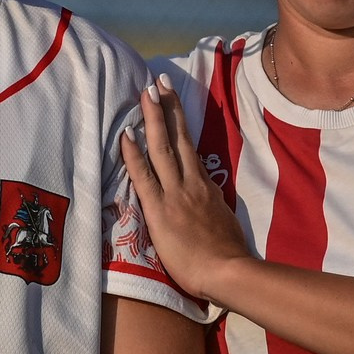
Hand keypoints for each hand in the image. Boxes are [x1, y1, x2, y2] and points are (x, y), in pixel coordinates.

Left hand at [120, 76, 254, 302]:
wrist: (228, 272)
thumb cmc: (227, 256)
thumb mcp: (224, 223)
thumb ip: (214, 206)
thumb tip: (209, 197)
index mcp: (206, 188)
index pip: (191, 150)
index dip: (180, 126)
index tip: (172, 103)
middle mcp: (192, 183)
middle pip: (179, 138)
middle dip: (168, 107)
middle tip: (159, 81)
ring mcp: (176, 194)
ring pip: (163, 148)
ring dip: (153, 118)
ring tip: (145, 92)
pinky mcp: (160, 209)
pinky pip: (144, 175)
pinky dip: (133, 153)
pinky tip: (125, 133)